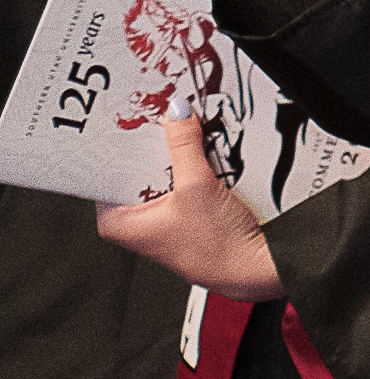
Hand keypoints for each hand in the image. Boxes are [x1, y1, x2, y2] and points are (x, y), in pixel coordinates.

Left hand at [95, 93, 281, 300]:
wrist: (251, 266)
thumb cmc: (216, 248)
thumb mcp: (196, 187)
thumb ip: (184, 144)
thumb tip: (176, 112)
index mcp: (116, 220)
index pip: (108, 167)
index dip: (123, 140)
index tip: (136, 114)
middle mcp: (133, 220)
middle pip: (137, 166)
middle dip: (156, 144)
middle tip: (168, 120)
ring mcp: (158, 217)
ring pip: (161, 171)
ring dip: (178, 154)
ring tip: (191, 141)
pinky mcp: (181, 213)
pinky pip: (180, 179)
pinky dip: (192, 166)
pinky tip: (205, 159)